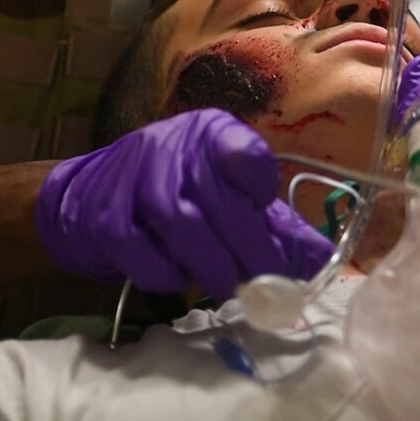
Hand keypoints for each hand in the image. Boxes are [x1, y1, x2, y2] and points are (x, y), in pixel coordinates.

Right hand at [35, 109, 332, 299]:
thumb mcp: (230, 193)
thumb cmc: (181, 192)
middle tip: (269, 281)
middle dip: (250, 247)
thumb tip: (325, 260)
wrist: (93, 194)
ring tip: (232, 287)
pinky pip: (136, 247)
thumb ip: (276, 225)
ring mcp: (133, 176)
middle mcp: (172, 145)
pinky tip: (182, 281)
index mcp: (212, 132)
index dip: (260, 182)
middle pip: (218, 199)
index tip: (269, 207)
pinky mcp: (104, 211)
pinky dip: (164, 271)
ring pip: (180, 222)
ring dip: (212, 263)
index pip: (243, 150)